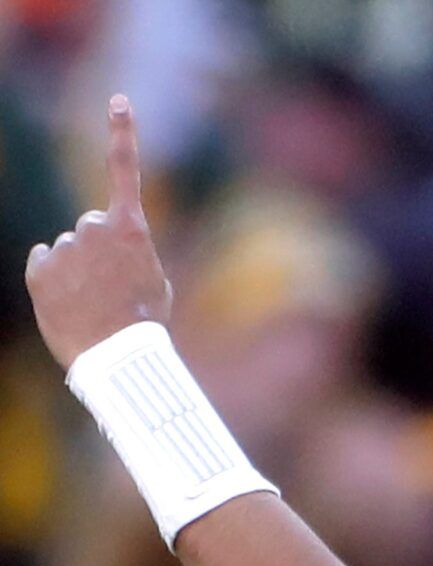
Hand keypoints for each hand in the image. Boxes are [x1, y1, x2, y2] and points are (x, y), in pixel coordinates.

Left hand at [24, 95, 172, 368]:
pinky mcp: (38, 268)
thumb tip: (104, 245)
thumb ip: (131, 253)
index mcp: (130, 229)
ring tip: (93, 302)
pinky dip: (53, 280)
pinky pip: (44, 264)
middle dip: (98, 248)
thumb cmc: (143, 324)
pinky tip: (70, 303)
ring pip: (68, 248)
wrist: (113, 357)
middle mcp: (92, 228)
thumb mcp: (153, 282)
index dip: (122, 133)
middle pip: (91, 226)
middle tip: (113, 287)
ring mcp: (63, 247)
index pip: (124, 171)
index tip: (118, 100)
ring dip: (77, 269)